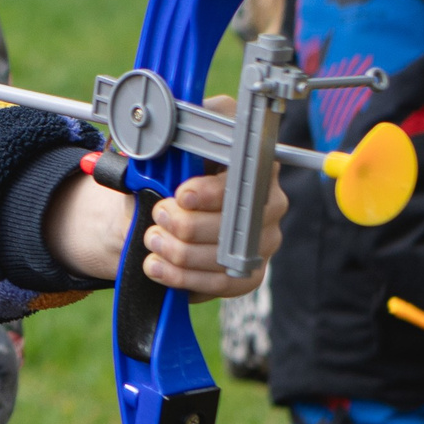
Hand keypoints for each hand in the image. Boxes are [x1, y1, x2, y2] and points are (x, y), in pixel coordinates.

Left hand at [46, 146, 287, 301]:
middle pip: (238, 222)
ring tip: (153, 240)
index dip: (212, 191)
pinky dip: (183, 277)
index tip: (181, 196)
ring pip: (226, 255)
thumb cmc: (166, 177)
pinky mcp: (251, 270)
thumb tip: (161, 141)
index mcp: (251, 159)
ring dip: (179, 251)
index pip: (246, 177)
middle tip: (158, 216)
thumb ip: (168, 146)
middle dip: (187, 224)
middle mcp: (270, 198)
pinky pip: (223, 282)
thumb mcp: (163, 155)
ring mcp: (265, 236)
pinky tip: (157, 266)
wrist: (157, 214)